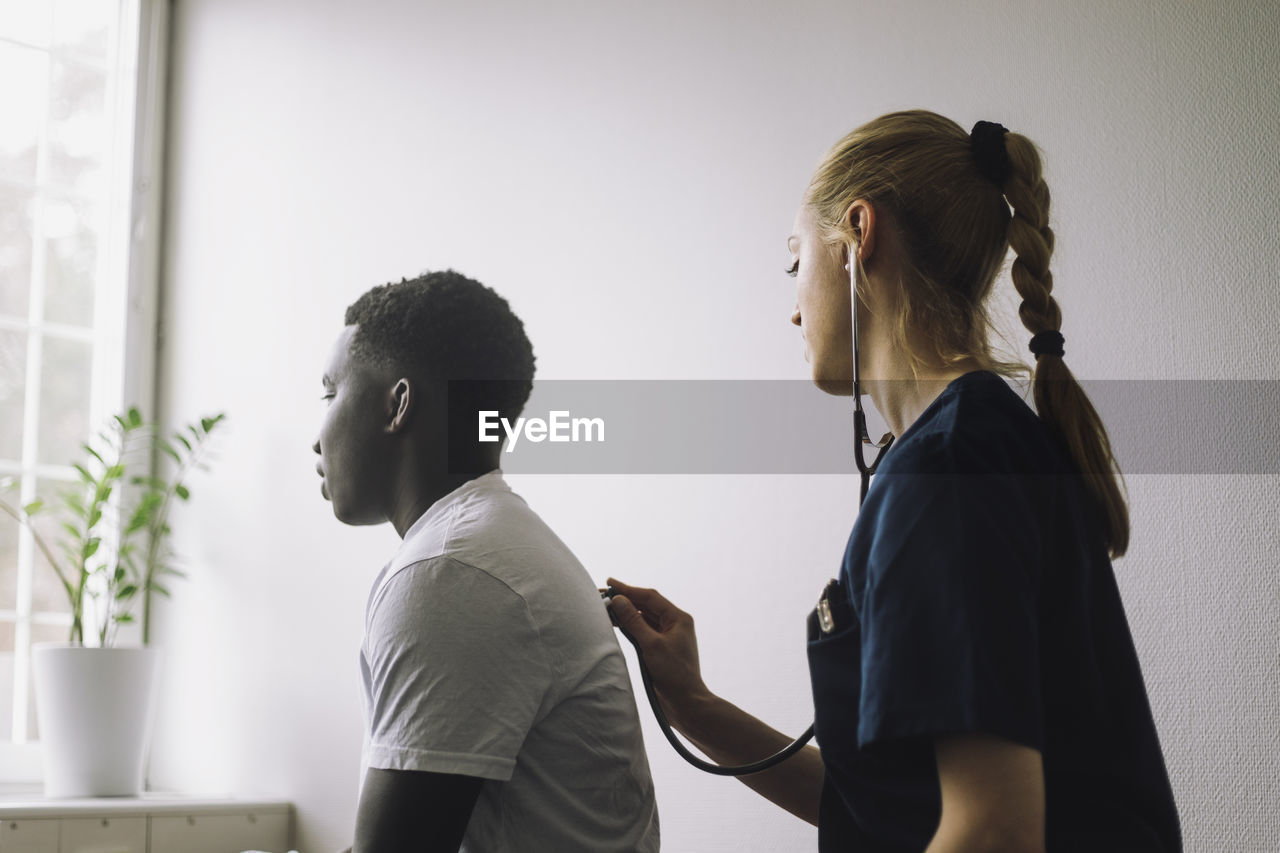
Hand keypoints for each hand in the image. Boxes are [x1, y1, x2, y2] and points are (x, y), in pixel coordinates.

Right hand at [605, 578, 709, 726]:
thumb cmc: (673, 674)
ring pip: (642, 617)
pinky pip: (642, 630)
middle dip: (624, 599)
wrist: (685, 702)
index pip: (649, 597)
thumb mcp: (651, 645)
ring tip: (605, 607)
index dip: (628, 589)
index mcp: (678, 618)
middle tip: (602, 594)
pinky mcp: (659, 647)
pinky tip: (616, 622)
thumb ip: (634, 621)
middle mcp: (673, 623)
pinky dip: (628, 625)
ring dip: (625, 612)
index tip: (610, 583)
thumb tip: (618, 600)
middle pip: (645, 605)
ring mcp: (666, 635)